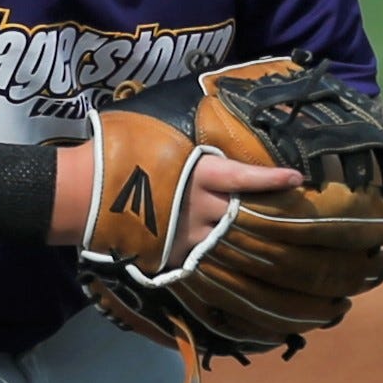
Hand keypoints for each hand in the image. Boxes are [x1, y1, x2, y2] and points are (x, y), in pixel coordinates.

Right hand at [52, 135, 299, 258]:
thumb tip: (201, 127)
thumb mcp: (157, 135)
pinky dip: (208, 250)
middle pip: (242, 212)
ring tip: (261, 237)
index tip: (298, 178)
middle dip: (263, 212)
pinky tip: (217, 251)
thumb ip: (187, 142)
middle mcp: (201, 207)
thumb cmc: (118, 152)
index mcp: (201, 174)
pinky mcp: (171, 254)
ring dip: (239, 234)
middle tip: (285, 212)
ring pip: (225, 237)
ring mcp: (187, 234)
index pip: (247, 177)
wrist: (84, 193)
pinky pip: (198, 253)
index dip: (273, 179)